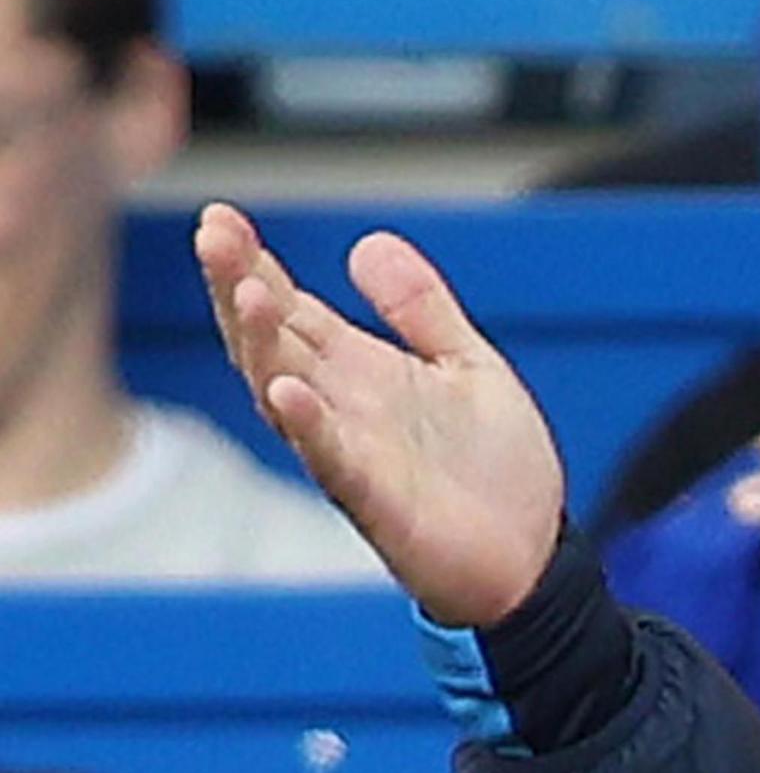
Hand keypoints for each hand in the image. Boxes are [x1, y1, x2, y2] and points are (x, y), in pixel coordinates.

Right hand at [192, 203, 562, 627]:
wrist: (533, 557)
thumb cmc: (495, 470)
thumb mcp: (469, 366)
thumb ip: (421, 310)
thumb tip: (367, 244)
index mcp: (360, 371)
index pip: (291, 308)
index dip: (254, 264)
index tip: (221, 215)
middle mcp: (343, 408)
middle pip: (271, 340)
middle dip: (238, 287)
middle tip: (214, 234)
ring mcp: (352, 454)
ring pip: (286, 393)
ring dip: (262, 344)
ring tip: (247, 292)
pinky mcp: (377, 503)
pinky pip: (332, 462)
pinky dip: (310, 427)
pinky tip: (288, 391)